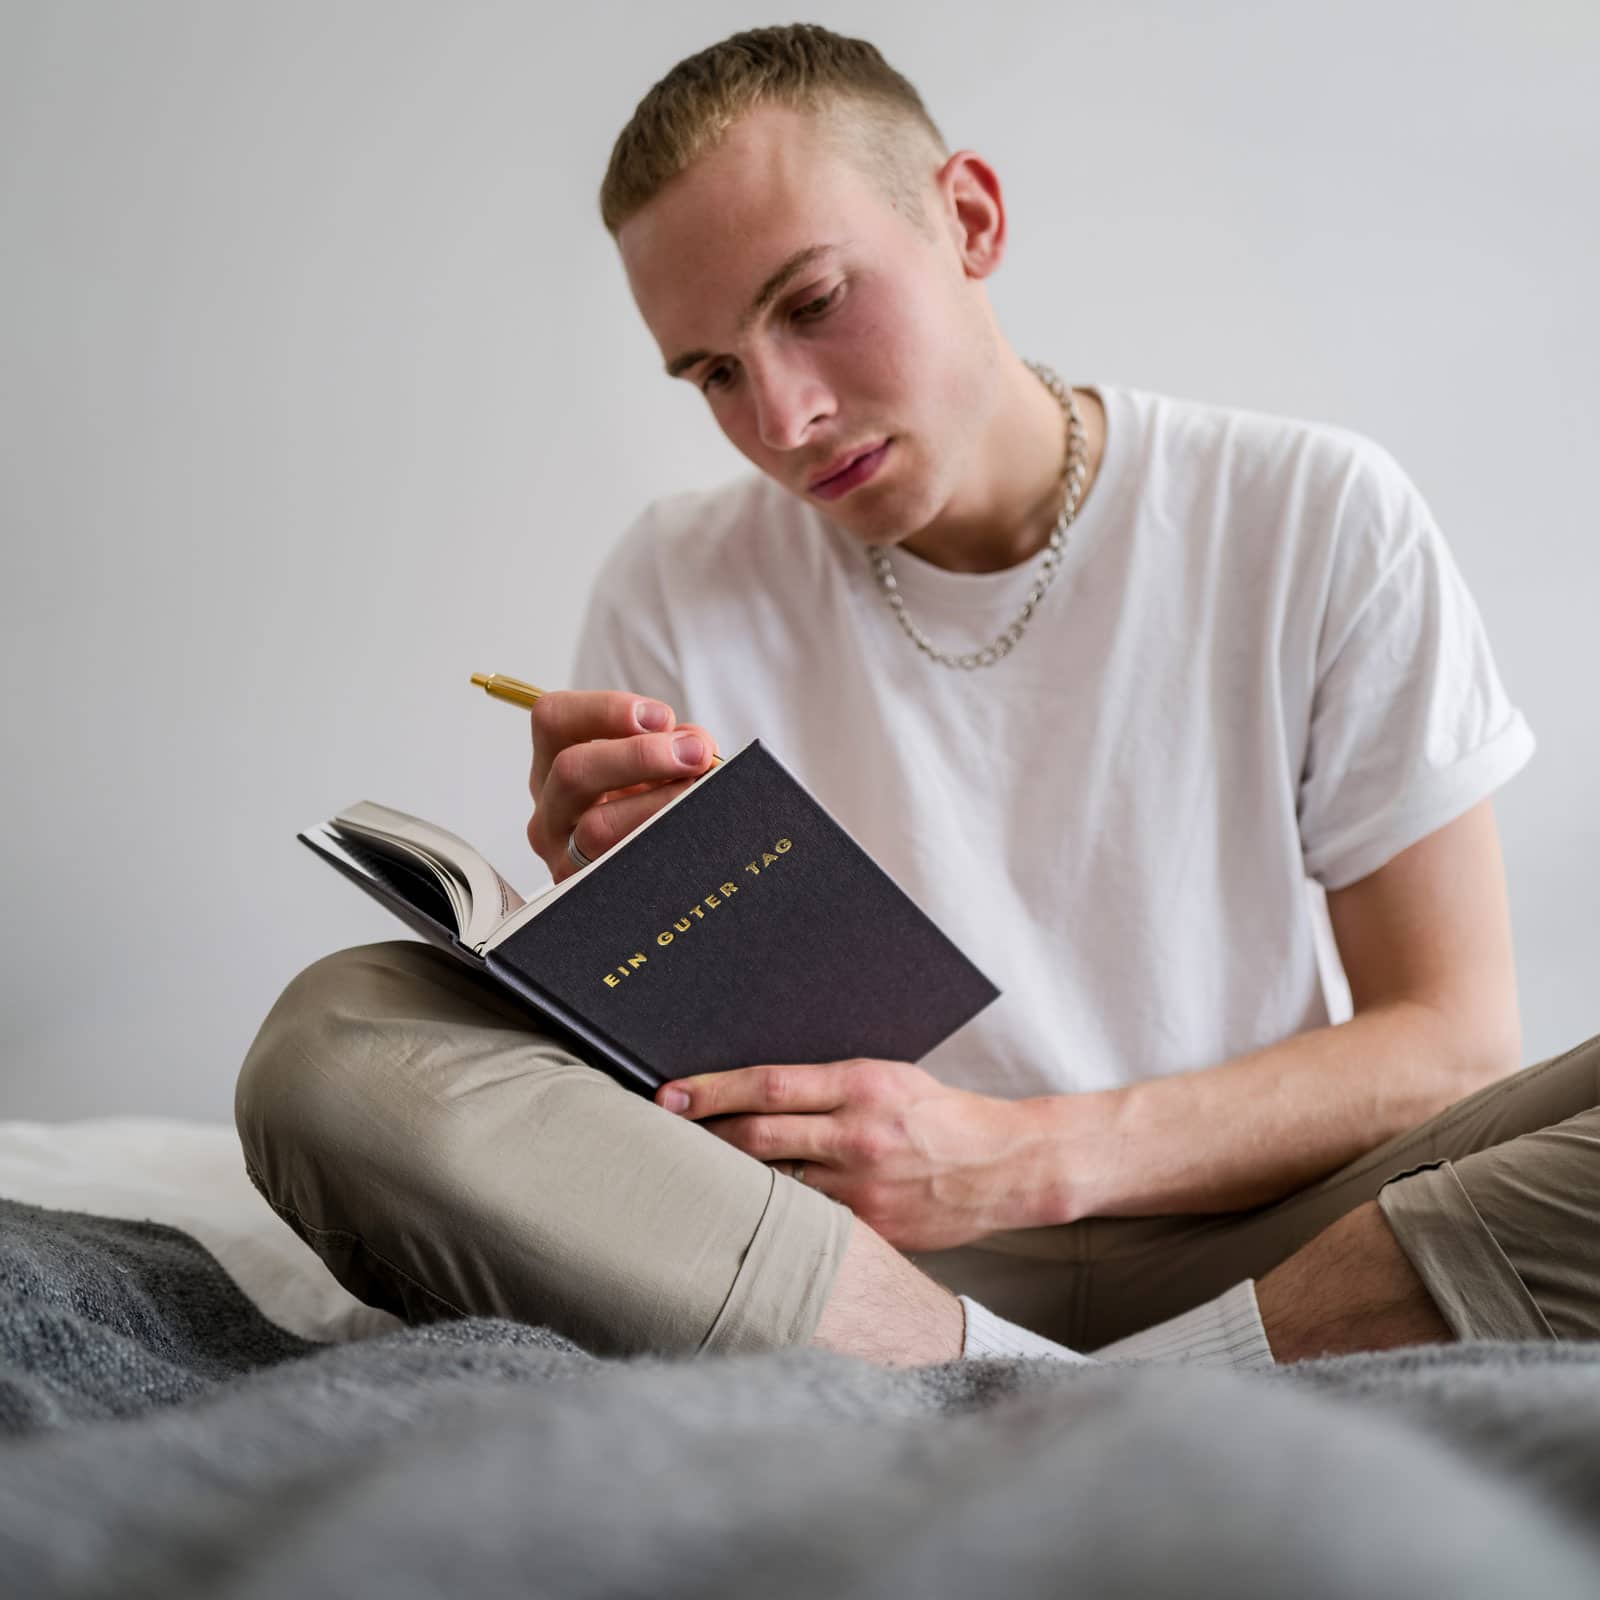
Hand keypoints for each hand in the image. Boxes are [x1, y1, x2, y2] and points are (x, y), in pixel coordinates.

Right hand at [526, 690, 718, 882]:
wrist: (655, 871)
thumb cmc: (653, 804)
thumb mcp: (657, 764)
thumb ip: (674, 743)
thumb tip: (696, 746)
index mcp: (554, 763)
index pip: (553, 718)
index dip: (607, 710)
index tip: (660, 717)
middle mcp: (550, 808)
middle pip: (572, 770)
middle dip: (642, 757)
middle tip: (693, 755)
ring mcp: (562, 855)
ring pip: (596, 827)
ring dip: (657, 804)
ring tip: (696, 794)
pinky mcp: (586, 891)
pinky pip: (621, 867)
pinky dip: (661, 844)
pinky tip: (689, 833)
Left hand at [654, 1058, 1034, 1251]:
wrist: (1006, 1165)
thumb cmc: (940, 1113)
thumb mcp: (887, 1078)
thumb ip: (828, 1085)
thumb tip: (757, 1089)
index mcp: (862, 1086)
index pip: (770, 1085)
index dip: (712, 1090)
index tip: (670, 1093)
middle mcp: (858, 1137)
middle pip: (758, 1137)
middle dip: (701, 1133)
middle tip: (661, 1130)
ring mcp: (863, 1190)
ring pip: (774, 1185)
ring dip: (729, 1179)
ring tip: (690, 1172)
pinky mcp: (872, 1230)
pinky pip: (807, 1223)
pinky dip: (774, 1215)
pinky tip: (745, 1214)